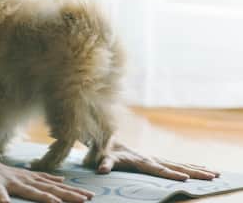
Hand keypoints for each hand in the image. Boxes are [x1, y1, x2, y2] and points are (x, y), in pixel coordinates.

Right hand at [0, 156, 93, 202]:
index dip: (72, 192)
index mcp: (32, 179)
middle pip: (48, 189)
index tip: (90, 196)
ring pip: (28, 190)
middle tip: (84, 200)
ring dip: (42, 196)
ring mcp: (10, 181)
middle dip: (66, 195)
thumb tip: (62, 181)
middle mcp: (24, 180)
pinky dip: (3, 198)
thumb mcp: (26, 175)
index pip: (56, 187)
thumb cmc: (3, 173)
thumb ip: (43, 179)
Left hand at [96, 139, 219, 180]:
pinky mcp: (156, 160)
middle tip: (212, 176)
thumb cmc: (105, 150)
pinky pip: (176, 164)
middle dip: (194, 172)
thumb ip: (104, 163)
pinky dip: (190, 166)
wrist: (106, 138)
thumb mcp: (102, 157)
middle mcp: (151, 159)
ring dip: (197, 170)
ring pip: (180, 165)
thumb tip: (101, 169)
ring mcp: (155, 159)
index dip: (171, 174)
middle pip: (176, 167)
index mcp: (141, 160)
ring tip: (215, 174)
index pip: (158, 169)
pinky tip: (202, 168)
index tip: (185, 177)